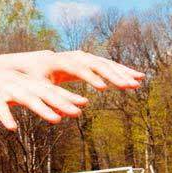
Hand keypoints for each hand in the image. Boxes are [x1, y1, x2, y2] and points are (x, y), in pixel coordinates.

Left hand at [0, 50, 145, 90]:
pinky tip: (137, 78)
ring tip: (139, 82)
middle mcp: (75, 56)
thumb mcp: (36, 88)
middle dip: (113, 75)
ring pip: (106, 63)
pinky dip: (123, 71)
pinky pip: (109, 65)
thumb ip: (47, 99)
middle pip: (97, 64)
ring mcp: (84, 57)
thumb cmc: (32, 77)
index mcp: (60, 61)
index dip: (90, 78)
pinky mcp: (90, 61)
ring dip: (123, 72)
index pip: (78, 69)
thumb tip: (59, 117)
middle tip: (128, 86)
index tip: (103, 89)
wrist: (34, 61)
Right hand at [0, 58, 87, 129]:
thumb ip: (29, 94)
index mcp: (25, 81)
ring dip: (42, 110)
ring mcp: (4, 87)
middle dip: (62, 103)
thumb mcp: (13, 86)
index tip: (85, 103)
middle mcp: (19, 82)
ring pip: (26, 99)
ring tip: (57, 120)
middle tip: (79, 112)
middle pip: (44, 93)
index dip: (67, 96)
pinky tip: (12, 128)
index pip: (50, 89)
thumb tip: (47, 106)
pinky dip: (5, 116)